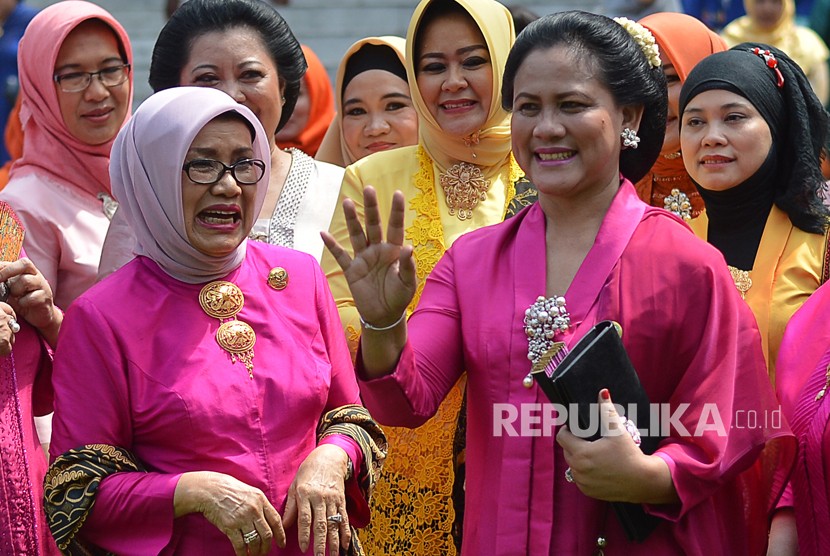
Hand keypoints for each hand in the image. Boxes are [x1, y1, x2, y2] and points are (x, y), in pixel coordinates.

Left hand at [0, 259, 61, 346]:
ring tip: (15, 297)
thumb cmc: (22, 299)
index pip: (16, 262)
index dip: (3, 267)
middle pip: (25, 264)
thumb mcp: (10, 288)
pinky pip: (31, 297)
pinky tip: (23, 304)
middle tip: (0, 281)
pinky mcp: (45, 298)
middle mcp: (36, 275)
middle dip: (8, 271)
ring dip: (15, 290)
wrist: (39, 315)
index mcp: (27, 271)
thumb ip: (4, 281)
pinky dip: (23, 302)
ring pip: (26, 281)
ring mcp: (42, 286)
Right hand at [174, 471, 285, 555]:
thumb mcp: (250, 492)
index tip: (281, 544)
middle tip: (265, 553)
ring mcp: (242, 518)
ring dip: (256, 551)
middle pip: (267, 534)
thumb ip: (260, 505)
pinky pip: (240, 544)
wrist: (210, 489)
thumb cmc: (229, 489)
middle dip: (267, 547)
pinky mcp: (230, 526)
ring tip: (254, 554)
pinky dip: (242, 553)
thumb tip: (267, 520)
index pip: (276, 520)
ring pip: (255, 541)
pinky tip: (243, 555)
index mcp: (261, 499)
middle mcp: (254, 509)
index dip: (280, 534)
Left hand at [283, 445, 351, 555]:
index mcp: (305, 494)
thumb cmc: (308, 472)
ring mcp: (332, 499)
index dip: (304, 534)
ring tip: (334, 555)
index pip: (305, 518)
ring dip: (334, 541)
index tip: (303, 548)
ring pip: (334, 523)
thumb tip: (284, 526)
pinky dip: (345, 532)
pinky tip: (346, 544)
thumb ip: (291, 507)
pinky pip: (344, 518)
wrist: (329, 457)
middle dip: (320, 543)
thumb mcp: (295, 485)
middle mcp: (320, 498)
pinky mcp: (341, 500)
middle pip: (321, 524)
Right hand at [322, 186, 416, 328]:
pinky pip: (341, 256)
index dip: (396, 211)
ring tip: (347, 203)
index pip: (396, 227)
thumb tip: (408, 247)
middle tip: (368, 189)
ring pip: (357, 235)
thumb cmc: (399, 297)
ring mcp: (363, 259)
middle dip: (371, 208)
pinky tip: (323, 233)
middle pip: (374, 225)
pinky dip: (332, 245)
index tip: (397, 193)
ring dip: (352, 220)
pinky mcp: (352, 270)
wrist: (384, 316)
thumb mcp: (407, 283)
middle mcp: (378, 250)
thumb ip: (407, 266)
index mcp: (394, 251)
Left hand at [557, 389, 677, 503]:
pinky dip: (584, 472)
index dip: (567, 430)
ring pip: (572, 465)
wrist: (643, 481)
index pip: (561, 437)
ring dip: (578, 458)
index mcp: (581, 453)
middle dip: (574, 443)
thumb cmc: (629, 454)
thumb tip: (602, 392)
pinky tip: (596, 466)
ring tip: (593, 452)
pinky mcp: (589, 492)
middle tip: (588, 439)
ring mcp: (582, 483)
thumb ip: (607, 410)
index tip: (577, 428)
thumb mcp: (617, 430)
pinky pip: (579, 478)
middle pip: (566, 451)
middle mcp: (578, 470)